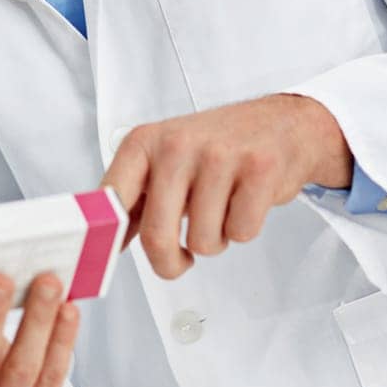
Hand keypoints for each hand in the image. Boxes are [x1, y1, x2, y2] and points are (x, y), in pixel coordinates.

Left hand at [102, 93, 351, 279]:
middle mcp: (176, 145)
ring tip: (220, 210)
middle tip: (179, 260)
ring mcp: (218, 156)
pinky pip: (241, 232)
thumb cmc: (217, 146)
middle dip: (169, 263)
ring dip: (214, 240)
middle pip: (157, 237)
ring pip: (203, 242)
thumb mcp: (163, 160)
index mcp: (143, 143)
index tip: (105, 261)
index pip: (111, 198)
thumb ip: (135, 199)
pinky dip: (243, 229)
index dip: (106, 238)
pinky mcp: (259, 169)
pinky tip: (244, 201)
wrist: (281, 124)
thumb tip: (106, 242)